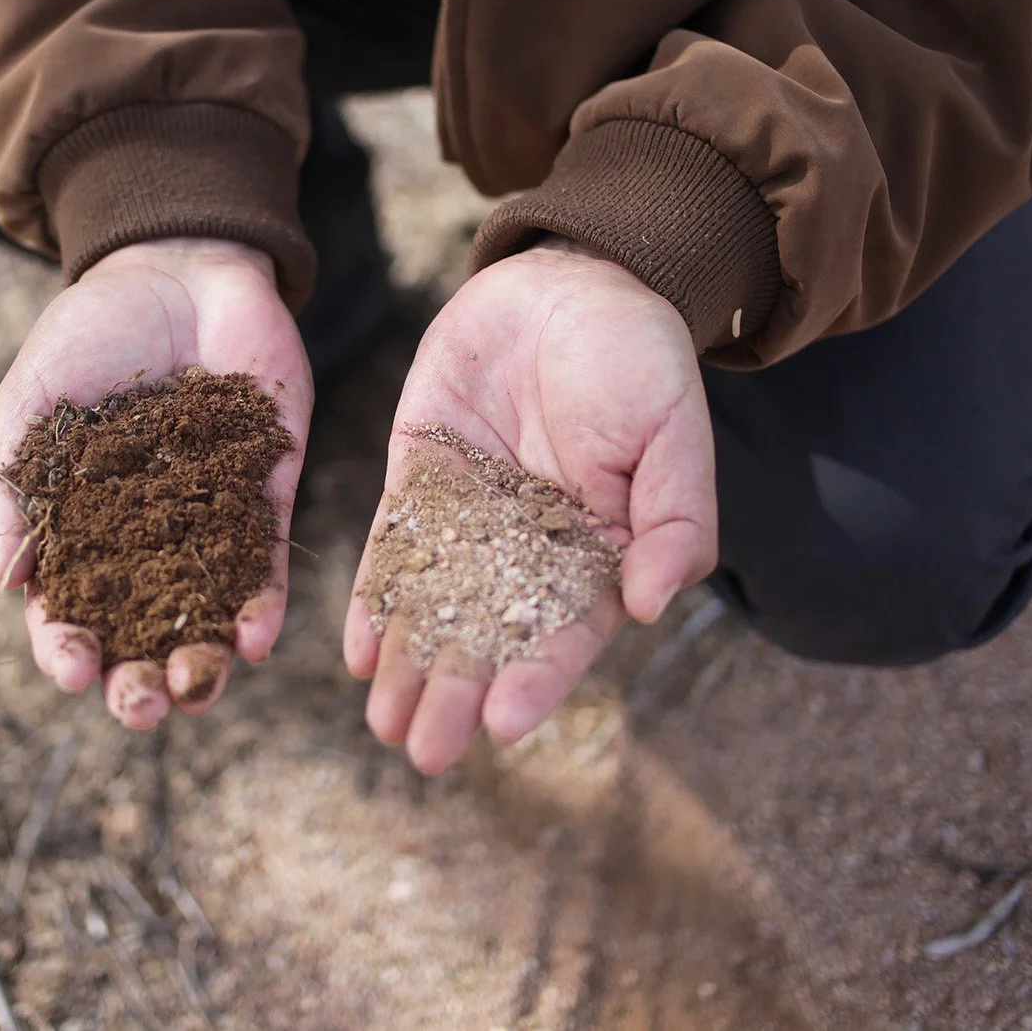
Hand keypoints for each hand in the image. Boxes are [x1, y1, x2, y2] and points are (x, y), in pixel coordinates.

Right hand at [0, 238, 311, 730]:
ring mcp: (205, 521)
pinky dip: (260, 604)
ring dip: (203, 664)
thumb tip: (6, 576)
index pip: (67, 611)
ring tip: (199, 689)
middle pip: (139, 636)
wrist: (178, 267)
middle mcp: (142, 543)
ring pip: (204, 615)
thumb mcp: (33, 401)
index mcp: (77, 531)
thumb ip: (13, 483)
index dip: (64, 648)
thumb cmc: (90, 333)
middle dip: (138, 682)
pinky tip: (255, 639)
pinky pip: (264, 562)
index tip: (70, 668)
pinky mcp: (263, 492)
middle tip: (140, 707)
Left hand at [343, 241, 717, 773]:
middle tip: (422, 752)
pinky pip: (393, 548)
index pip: (566, 631)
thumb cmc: (639, 358)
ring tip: (381, 723)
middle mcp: (530, 550)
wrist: (570, 280)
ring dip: (409, 664)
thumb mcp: (673, 433)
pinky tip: (357, 650)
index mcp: (599, 552)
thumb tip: (654, 606)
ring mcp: (472, 517)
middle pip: (490, 635)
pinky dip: (375, 598)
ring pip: (435, 604)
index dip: (536, 678)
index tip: (503, 724)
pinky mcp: (421, 479)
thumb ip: (674, 521)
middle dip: (455, 693)